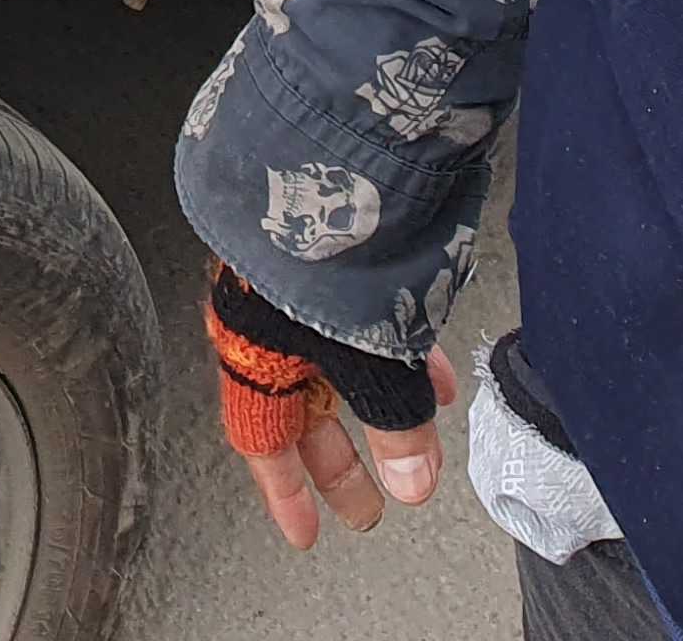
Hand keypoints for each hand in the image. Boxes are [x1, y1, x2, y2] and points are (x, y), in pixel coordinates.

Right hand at [202, 263, 461, 550]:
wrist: (325, 151)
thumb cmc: (321, 250)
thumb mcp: (367, 355)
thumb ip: (395, 424)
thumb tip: (413, 482)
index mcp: (252, 348)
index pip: (262, 439)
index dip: (287, 493)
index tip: (307, 532)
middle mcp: (264, 319)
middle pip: (303, 409)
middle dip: (343, 461)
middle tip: (371, 505)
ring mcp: (297, 287)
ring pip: (338, 365)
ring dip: (380, 406)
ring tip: (419, 441)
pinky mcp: (330, 257)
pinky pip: (361, 322)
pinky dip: (396, 351)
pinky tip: (431, 364)